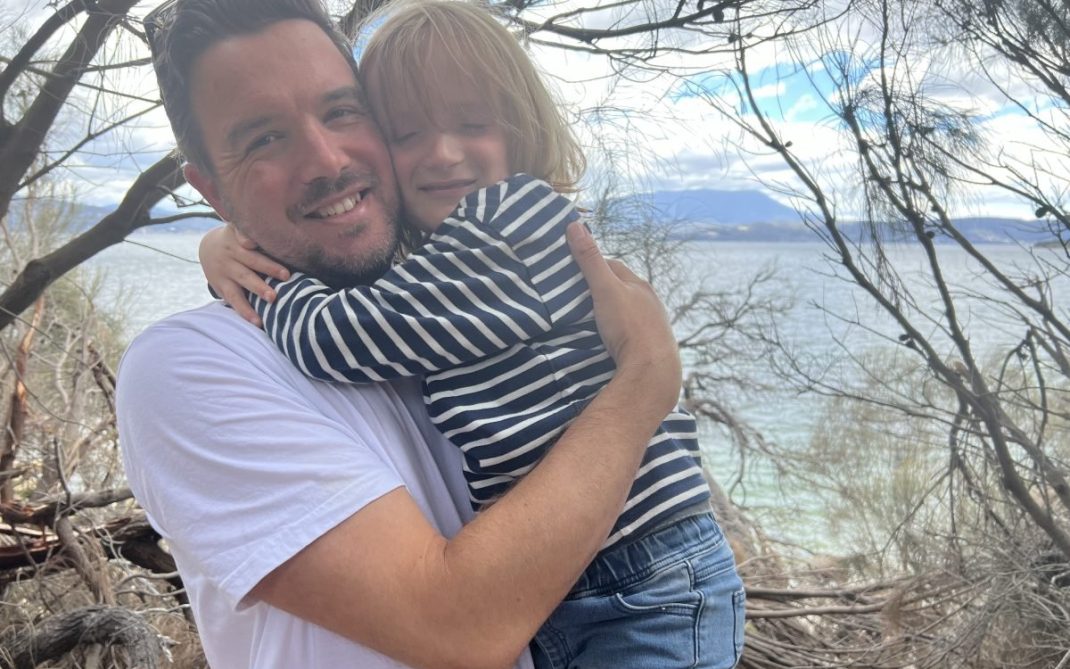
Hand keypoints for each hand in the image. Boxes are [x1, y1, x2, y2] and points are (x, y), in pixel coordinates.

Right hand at [199, 223, 289, 325]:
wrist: (208, 248)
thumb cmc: (235, 238)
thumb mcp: (238, 227)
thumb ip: (247, 230)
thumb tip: (252, 236)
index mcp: (237, 240)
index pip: (249, 239)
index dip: (256, 240)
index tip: (271, 247)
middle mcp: (230, 256)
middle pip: (250, 262)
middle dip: (268, 269)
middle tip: (286, 276)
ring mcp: (224, 273)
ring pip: (241, 285)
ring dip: (256, 293)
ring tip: (272, 302)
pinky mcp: (221, 287)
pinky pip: (234, 300)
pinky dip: (245, 311)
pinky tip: (258, 322)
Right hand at [566, 222, 681, 417]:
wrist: (652, 369)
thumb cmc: (628, 325)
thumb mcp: (604, 288)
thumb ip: (590, 260)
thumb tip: (574, 225)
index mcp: (640, 285)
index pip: (614, 267)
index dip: (594, 265)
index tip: (574, 270)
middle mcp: (650, 302)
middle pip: (622, 289)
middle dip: (603, 289)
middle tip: (578, 295)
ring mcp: (653, 326)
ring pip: (628, 312)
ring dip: (612, 313)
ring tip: (590, 318)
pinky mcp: (651, 347)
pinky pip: (631, 333)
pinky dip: (619, 332)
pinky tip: (609, 340)